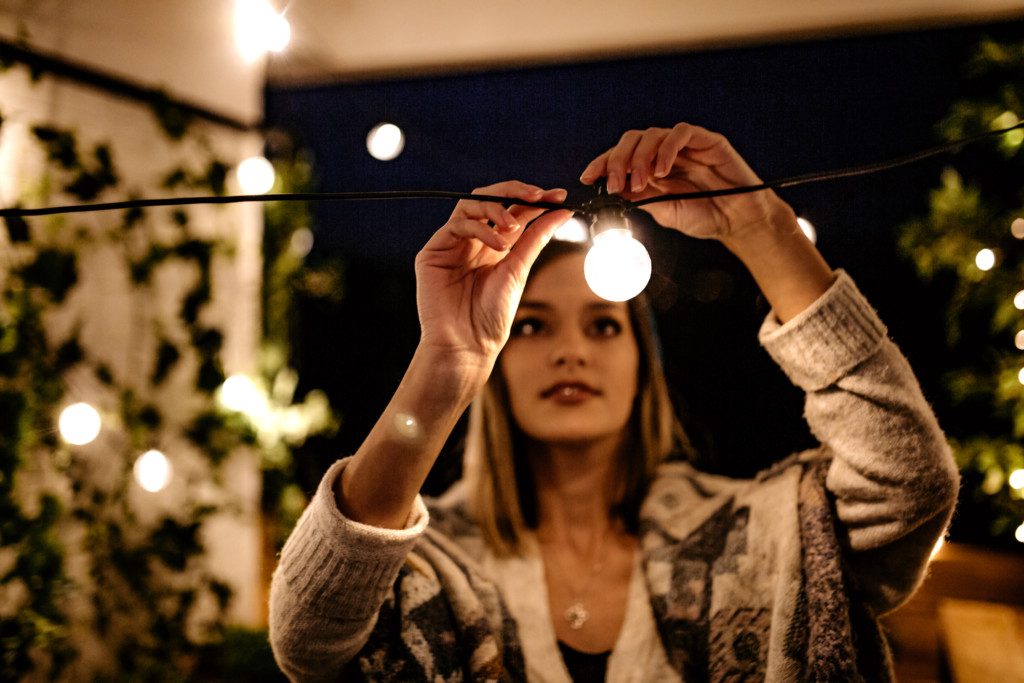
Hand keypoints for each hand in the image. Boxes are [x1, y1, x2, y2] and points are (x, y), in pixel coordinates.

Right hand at [415, 181, 572, 376]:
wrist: (469, 345)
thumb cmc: (492, 316)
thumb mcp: (519, 270)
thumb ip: (536, 238)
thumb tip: (562, 212)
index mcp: (493, 245)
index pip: (512, 210)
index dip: (533, 199)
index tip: (558, 196)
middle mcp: (471, 241)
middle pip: (488, 199)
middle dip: (514, 191)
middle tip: (538, 196)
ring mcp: (451, 244)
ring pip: (470, 205)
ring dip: (496, 208)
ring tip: (513, 228)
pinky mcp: (433, 252)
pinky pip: (456, 225)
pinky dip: (480, 228)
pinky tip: (497, 244)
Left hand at [579, 122, 790, 242]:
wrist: (738, 221)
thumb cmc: (703, 215)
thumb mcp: (663, 211)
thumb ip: (641, 199)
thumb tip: (612, 193)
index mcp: (651, 168)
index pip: (620, 156)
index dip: (602, 163)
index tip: (587, 178)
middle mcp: (665, 152)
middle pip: (631, 140)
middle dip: (618, 160)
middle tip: (616, 184)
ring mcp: (685, 145)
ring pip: (652, 134)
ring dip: (640, 157)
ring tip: (642, 181)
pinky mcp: (707, 140)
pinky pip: (681, 132)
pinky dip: (668, 148)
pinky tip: (663, 170)